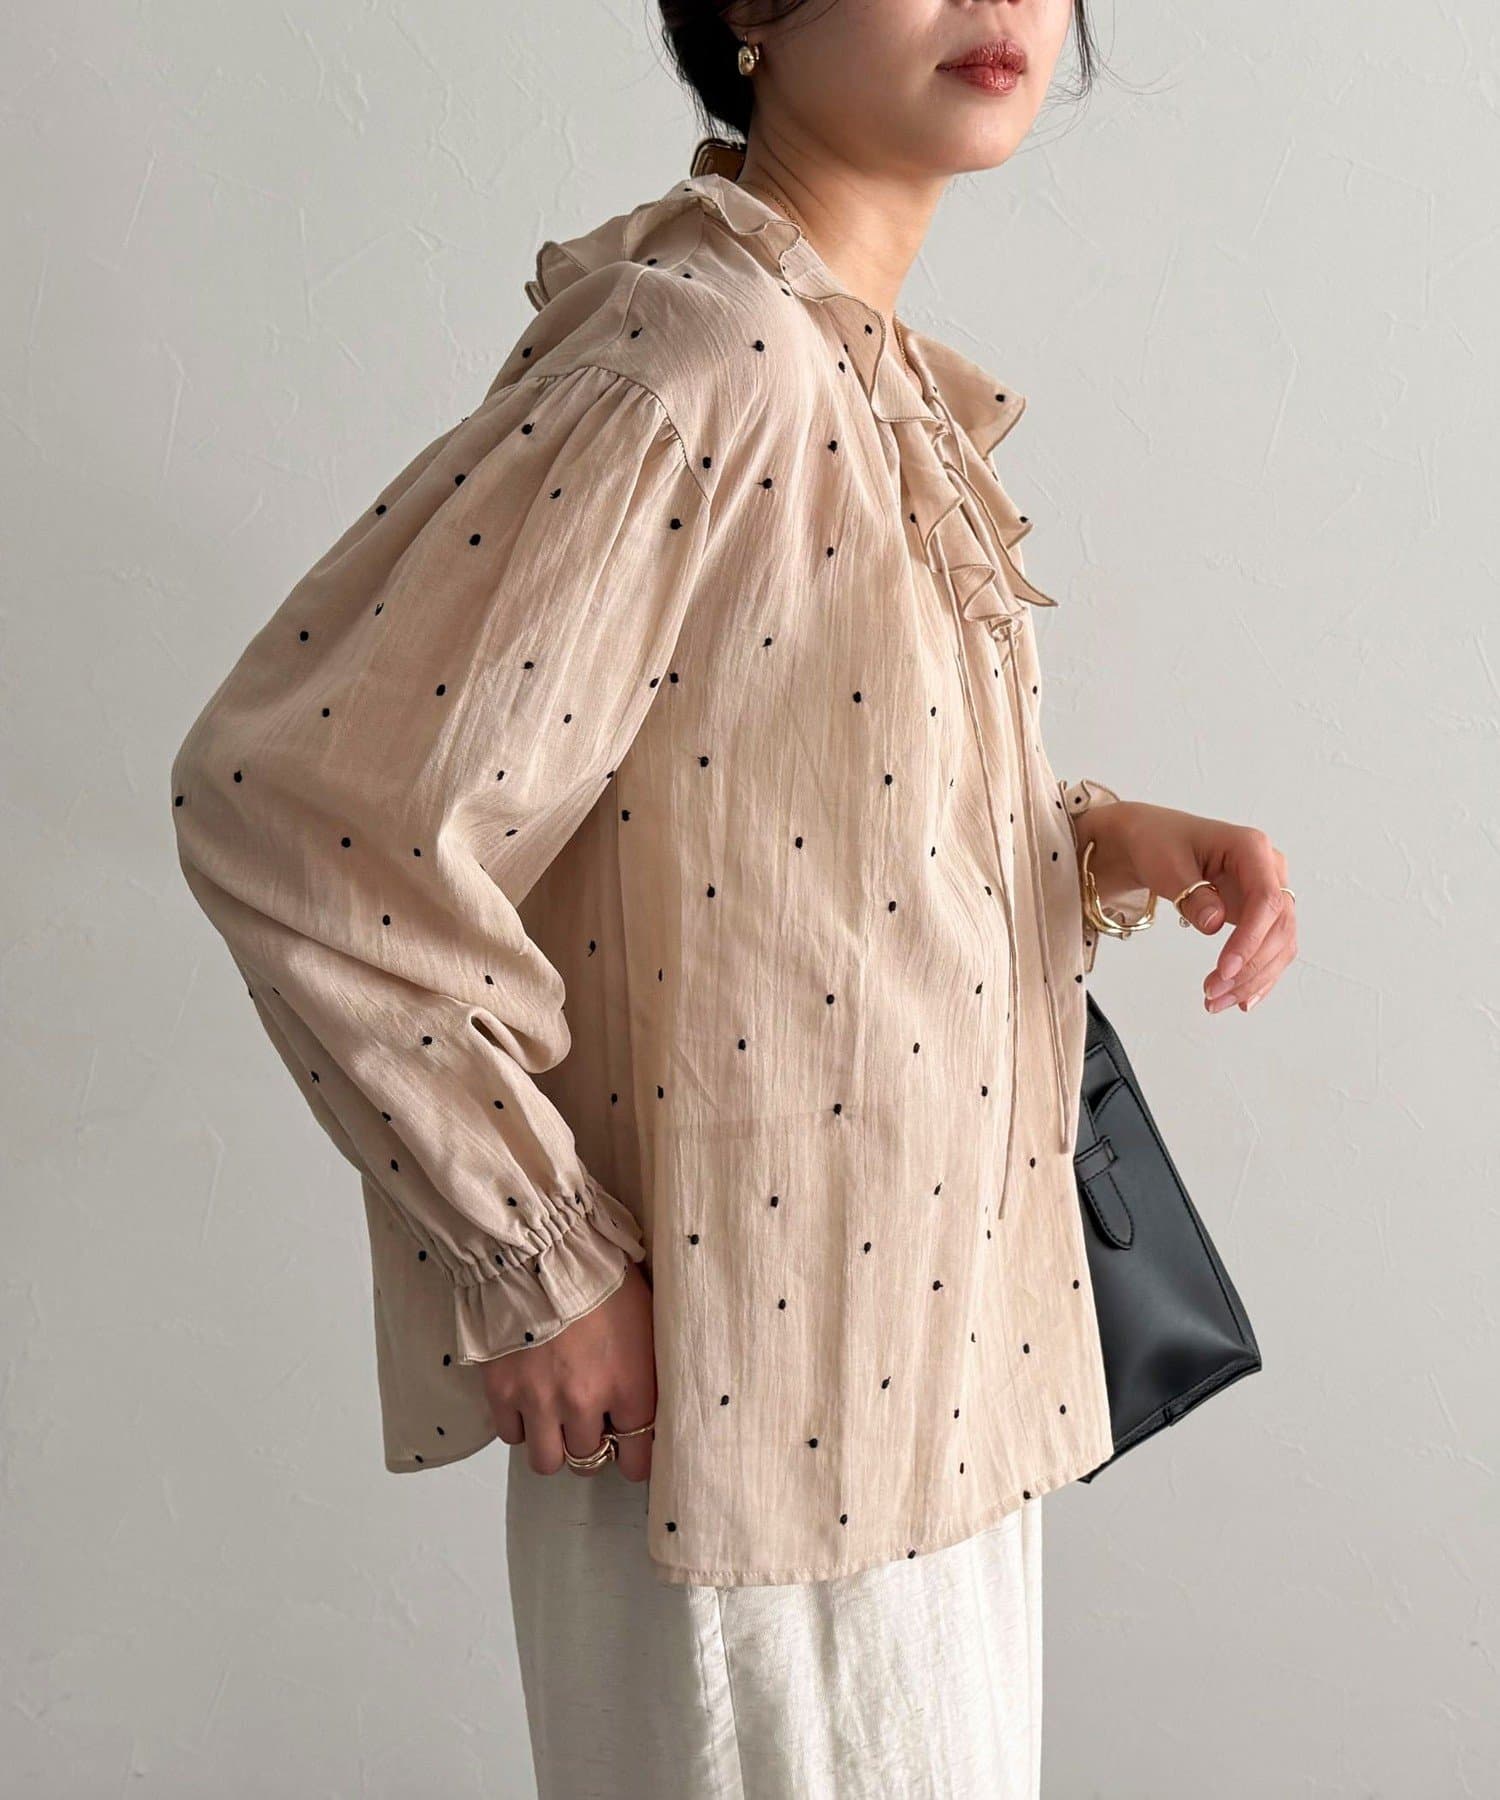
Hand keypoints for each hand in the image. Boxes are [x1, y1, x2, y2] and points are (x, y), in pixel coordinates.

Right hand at [479, 1259, 656, 1481]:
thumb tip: (651, 1394)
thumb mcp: (645, 1316)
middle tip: (590, 1420)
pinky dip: (520, 1424)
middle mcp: (586, 1404)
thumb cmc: (601, 1273)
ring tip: (556, 1417)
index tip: (630, 1451)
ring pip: (547, 1461)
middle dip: (592, 1444)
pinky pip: (511, 1435)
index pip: (637, 1460)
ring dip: (554, 1443)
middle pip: (588, 1460)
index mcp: (631, 1386)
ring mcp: (540, 1401)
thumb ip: (647, 1366)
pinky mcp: (502, 1391)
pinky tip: (528, 1398)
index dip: (634, 1458)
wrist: (541, 1249)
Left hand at [1083, 801, 1297, 1014]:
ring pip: (1280, 944)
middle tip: (1212, 994)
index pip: (1267, 900)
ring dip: (1253, 979)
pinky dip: (1258, 977)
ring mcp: (1269, 893)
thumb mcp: (1166, 865)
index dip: (1250, 939)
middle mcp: (1270, 870)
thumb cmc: (1159, 844)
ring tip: (1215, 1002)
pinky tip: (1241, 1001)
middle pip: (1280, 927)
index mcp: (1252, 848)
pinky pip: (1270, 950)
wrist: (1154, 841)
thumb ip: (1192, 894)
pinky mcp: (1261, 916)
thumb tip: (1215, 924)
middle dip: (1250, 968)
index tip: (1224, 970)